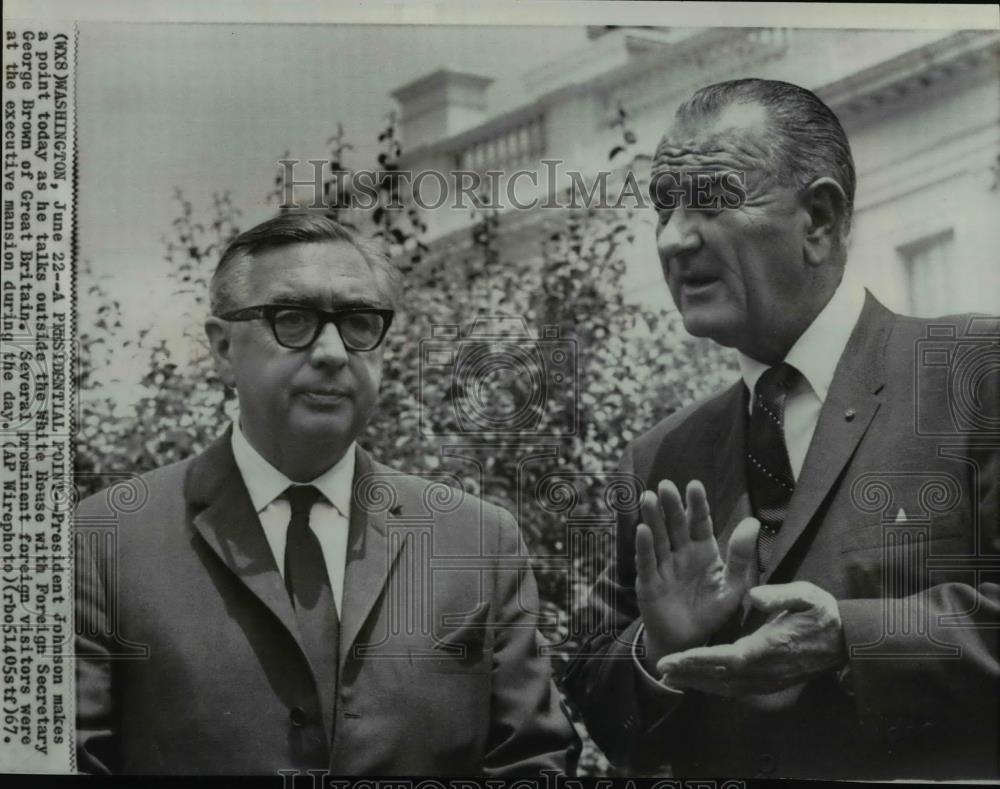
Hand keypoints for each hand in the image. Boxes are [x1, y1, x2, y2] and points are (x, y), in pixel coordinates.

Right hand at [635, 479, 759, 665]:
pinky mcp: (649, 583)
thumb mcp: (733, 586)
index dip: (697, 504)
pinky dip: (644, 547)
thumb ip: (741, 556)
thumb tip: (753, 523)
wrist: (688, 641)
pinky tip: (642, 530)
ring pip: (658, 538)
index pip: (700, 522)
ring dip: (652, 518)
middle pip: (675, 525)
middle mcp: (681, 553)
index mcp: (703, 550)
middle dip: (671, 505)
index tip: (694, 485)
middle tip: (665, 486)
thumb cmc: (711, 612)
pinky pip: (647, 562)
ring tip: (648, 498)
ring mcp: (663, 566)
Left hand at [655, 581, 847, 696]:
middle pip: (720, 677)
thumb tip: (752, 596)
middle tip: (661, 670)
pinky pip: (736, 690)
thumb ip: (779, 594)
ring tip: (671, 678)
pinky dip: (714, 687)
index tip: (674, 660)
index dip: (698, 661)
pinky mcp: (770, 684)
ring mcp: (768, 681)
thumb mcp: (806, 594)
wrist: (846, 641)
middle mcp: (765, 670)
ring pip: (726, 687)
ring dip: (697, 683)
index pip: (726, 658)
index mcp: (769, 647)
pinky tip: (698, 683)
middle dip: (689, 674)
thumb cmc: (822, 613)